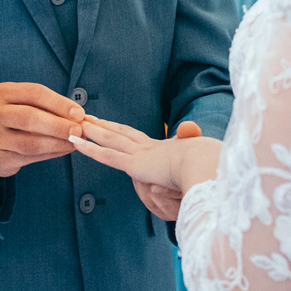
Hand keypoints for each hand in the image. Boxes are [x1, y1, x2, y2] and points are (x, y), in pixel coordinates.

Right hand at [0, 81, 85, 179]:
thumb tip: (84, 118)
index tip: (79, 113)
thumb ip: (52, 109)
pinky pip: (30, 157)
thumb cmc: (15, 121)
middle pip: (29, 117)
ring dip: (57, 143)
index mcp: (2, 92)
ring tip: (75, 143)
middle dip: (58, 125)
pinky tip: (64, 150)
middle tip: (78, 131)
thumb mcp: (27, 106)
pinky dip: (51, 154)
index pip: (34, 93)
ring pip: (30, 142)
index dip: (59, 103)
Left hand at [69, 118, 220, 222]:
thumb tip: (207, 173)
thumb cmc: (216, 171)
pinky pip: (107, 156)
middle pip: (122, 133)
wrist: (212, 167)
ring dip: (92, 131)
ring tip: (76, 123)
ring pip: (111, 139)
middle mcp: (153, 148)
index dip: (124, 131)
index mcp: (168, 150)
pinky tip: (74, 141)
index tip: (113, 125)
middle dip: (105, 125)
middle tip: (88, 117)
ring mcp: (143, 155)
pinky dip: (89, 148)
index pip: (140, 138)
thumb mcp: (208, 169)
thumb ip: (201, 171)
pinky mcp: (136, 165)